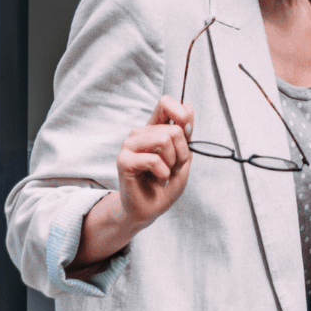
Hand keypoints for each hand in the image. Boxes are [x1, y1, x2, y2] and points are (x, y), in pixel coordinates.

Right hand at [116, 96, 194, 226]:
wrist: (152, 207)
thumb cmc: (167, 181)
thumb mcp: (184, 154)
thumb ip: (185, 132)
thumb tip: (188, 106)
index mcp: (154, 129)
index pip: (165, 103)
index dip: (181, 113)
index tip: (187, 132)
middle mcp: (139, 134)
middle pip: (174, 129)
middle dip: (182, 152)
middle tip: (173, 167)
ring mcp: (129, 146)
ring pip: (164, 140)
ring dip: (172, 161)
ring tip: (165, 172)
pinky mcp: (123, 161)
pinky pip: (153, 159)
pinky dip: (163, 172)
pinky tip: (158, 179)